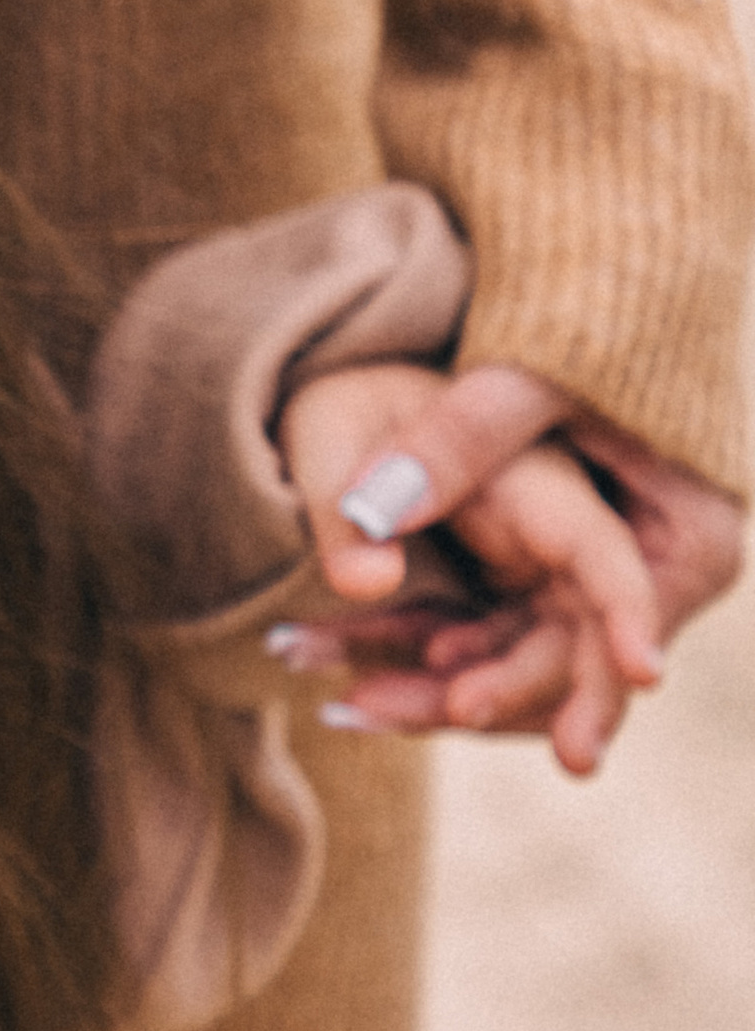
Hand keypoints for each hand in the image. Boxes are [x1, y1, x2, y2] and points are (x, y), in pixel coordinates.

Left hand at [275, 359, 744, 776]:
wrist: (583, 292)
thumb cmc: (572, 322)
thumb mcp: (519, 374)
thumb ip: (456, 439)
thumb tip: (371, 521)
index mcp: (684, 525)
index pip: (631, 603)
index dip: (602, 655)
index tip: (582, 739)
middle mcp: (658, 572)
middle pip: (572, 657)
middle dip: (490, 696)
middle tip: (408, 718)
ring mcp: (606, 583)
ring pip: (524, 660)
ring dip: (438, 687)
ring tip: (348, 706)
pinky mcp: (557, 580)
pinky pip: (499, 638)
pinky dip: (432, 654)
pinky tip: (352, 673)